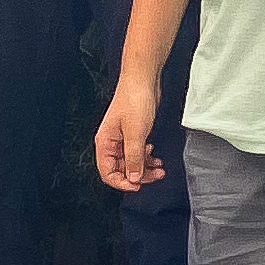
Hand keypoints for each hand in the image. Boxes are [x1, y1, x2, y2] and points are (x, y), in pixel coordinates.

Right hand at [94, 76, 161, 193]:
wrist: (144, 79)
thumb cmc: (135, 99)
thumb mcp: (136, 133)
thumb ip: (134, 158)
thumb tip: (133, 178)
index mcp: (105, 143)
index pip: (108, 173)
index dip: (122, 182)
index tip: (137, 185)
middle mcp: (111, 142)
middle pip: (121, 169)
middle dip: (138, 175)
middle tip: (155, 176)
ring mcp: (122, 138)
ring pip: (131, 161)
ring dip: (145, 167)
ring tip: (159, 168)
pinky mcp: (133, 133)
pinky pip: (138, 152)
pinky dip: (146, 157)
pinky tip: (154, 155)